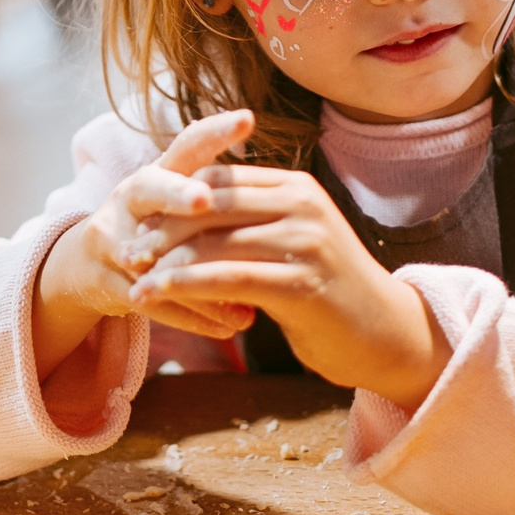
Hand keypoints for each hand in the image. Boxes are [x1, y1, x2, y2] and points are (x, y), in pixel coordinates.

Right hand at [32, 111, 258, 379]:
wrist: (93, 268)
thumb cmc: (156, 230)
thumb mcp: (180, 209)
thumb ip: (225, 205)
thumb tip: (288, 210)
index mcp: (158, 173)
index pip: (186, 146)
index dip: (214, 132)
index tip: (248, 118)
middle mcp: (130, 198)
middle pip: (149, 188)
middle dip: (175, 193)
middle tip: (204, 201)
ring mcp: (112, 239)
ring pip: (153, 255)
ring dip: (196, 276)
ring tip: (243, 298)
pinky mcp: (106, 281)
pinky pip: (153, 299)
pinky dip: (192, 314)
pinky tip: (228, 326)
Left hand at [127, 163, 452, 407]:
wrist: (387, 336)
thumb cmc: (332, 294)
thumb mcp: (294, 243)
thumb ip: (255, 222)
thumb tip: (196, 215)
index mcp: (297, 188)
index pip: (220, 179)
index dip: (175, 198)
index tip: (139, 221)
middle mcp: (302, 205)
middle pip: (210, 205)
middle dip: (162, 229)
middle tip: (126, 252)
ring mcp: (304, 242)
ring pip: (213, 242)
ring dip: (165, 263)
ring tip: (134, 282)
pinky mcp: (300, 283)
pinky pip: (226, 279)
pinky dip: (184, 287)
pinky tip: (157, 299)